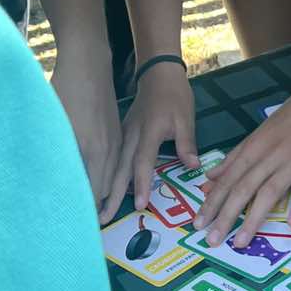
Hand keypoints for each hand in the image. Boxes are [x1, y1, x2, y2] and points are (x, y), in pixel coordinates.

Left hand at [52, 43, 123, 223]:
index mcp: (90, 150)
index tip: (75, 226)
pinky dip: (111, 179)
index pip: (90, 191)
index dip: (84, 210)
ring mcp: (115, 141)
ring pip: (113, 178)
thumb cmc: (65, 90)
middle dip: (96, 209)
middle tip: (85, 227)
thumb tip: (49, 179)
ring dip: (106, 196)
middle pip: (104, 189)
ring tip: (97, 214)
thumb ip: (54, 154)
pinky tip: (103, 185)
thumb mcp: (54, 123)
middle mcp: (107, 150)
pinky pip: (117, 164)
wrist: (89, 64)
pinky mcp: (118, 133)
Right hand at [102, 59, 198, 225]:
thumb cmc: (174, 95)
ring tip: (98, 208)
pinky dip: (109, 173)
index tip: (138, 204)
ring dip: (106, 186)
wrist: (157, 73)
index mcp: (148, 132)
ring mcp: (123, 134)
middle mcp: (131, 135)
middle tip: (102, 217)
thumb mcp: (185, 117)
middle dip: (110, 194)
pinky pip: (114, 157)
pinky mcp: (121, 133)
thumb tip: (192, 166)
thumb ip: (186, 143)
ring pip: (113, 164)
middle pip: (120, 168)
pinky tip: (107, 188)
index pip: (142, 162)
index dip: (140, 183)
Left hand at [194, 78, 290, 244]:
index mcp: (254, 148)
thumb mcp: (259, 133)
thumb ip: (235, 157)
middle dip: (225, 216)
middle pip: (244, 189)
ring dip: (253, 219)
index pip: (228, 179)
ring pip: (270, 193)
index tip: (198, 223)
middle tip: (212, 240)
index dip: (212, 202)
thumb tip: (210, 177)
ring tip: (240, 242)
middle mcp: (270, 157)